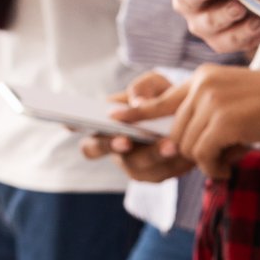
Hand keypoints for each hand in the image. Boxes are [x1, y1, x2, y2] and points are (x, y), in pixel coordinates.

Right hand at [78, 72, 195, 182]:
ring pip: (137, 167)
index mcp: (105, 126)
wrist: (190, 116)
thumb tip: (137, 103)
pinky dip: (173, 163)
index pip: (81, 127)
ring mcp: (133, 166)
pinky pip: (162, 173)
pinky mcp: (157, 175)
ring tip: (170, 145)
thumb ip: (143, 86)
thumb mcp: (154, 83)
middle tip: (125, 140)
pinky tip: (186, 152)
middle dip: (111, 146)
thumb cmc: (162, 97)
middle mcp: (113, 149)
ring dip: (153, 156)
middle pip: (99, 152)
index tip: (69, 121)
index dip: (72, 125)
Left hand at [122, 66, 259, 177]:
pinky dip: (216, 167)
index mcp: (204, 78)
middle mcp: (203, 85)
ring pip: (187, 147)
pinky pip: (203, 156)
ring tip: (232, 157)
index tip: (112, 116)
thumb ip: (206, 116)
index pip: (161, 97)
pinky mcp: (224, 121)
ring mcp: (212, 101)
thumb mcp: (235, 102)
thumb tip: (174, 147)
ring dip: (208, 161)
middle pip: (176, 134)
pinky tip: (232, 164)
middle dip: (195, 153)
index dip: (137, 111)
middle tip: (222, 156)